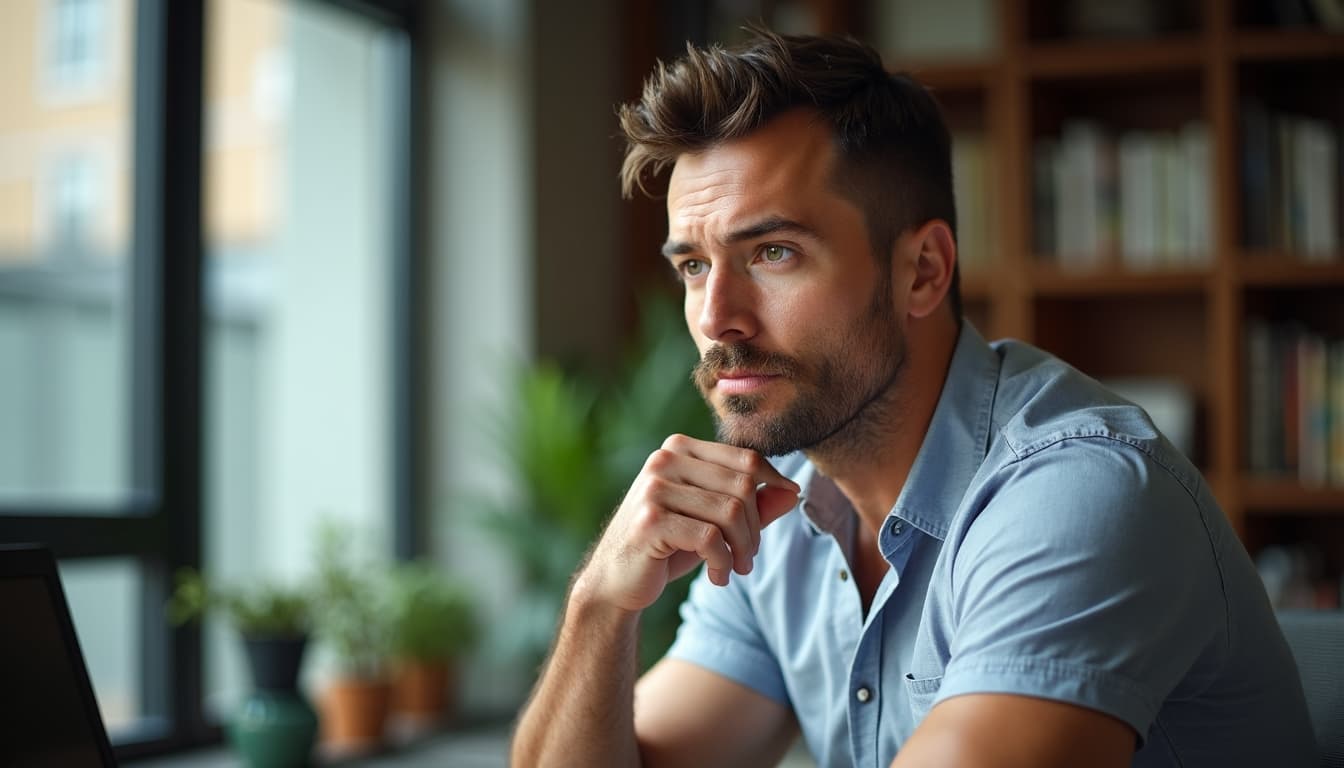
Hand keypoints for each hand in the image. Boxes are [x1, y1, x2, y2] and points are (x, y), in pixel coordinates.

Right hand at [575, 434, 800, 613]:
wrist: (615, 580)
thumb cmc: (668, 546)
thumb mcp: (713, 522)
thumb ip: (752, 505)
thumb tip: (792, 492)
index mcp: (679, 449)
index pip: (745, 457)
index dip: (772, 483)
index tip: (785, 505)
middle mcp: (664, 460)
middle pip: (742, 486)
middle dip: (754, 528)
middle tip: (748, 558)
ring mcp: (654, 488)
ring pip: (729, 512)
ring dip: (741, 549)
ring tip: (735, 569)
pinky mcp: (650, 519)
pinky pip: (709, 538)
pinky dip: (723, 562)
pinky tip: (717, 576)